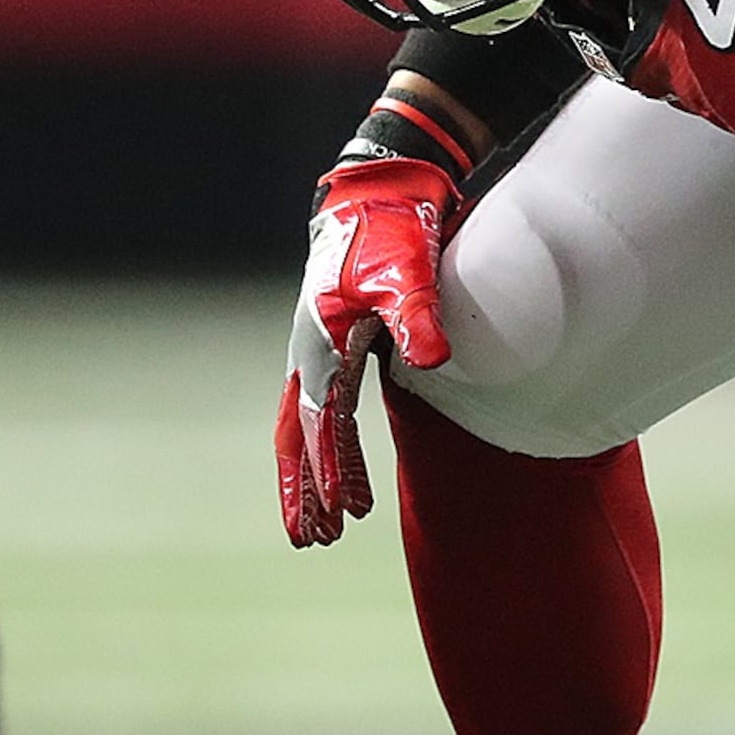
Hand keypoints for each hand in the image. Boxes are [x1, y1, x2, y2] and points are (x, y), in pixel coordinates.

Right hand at [276, 155, 458, 546]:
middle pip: (299, 436)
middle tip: (311, 542)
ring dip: (315, 477)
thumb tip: (435, 360)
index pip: (324, 422)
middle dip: (304, 490)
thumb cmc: (391, 232)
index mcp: (321, 343)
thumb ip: (417, 317)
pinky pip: (326, 411)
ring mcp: (319, 351)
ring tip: (326, 528)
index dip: (333, 470)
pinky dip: (332, 447)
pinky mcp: (339, 347)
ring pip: (307, 429)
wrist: (379, 192)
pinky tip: (344, 475)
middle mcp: (310, 353)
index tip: (344, 517)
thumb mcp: (407, 272)